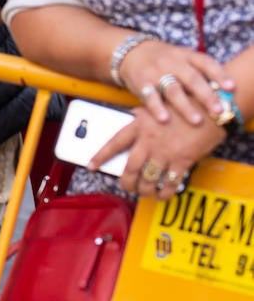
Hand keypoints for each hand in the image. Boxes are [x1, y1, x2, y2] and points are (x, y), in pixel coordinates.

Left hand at [96, 108, 225, 199]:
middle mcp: (148, 141)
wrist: (209, 108)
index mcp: (138, 125)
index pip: (114, 144)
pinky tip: (162, 195)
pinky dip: (164, 193)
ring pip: (147, 179)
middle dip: (126, 182)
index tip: (91, 165)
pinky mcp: (181, 161)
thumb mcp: (154, 107)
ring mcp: (164, 152)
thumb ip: (140, 119)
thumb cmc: (182, 105)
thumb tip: (131, 127)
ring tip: (144, 192)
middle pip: (130, 168)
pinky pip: (168, 183)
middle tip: (127, 187)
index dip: (101, 156)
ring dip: (144, 190)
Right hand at [116, 38, 234, 126]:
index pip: (206, 63)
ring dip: (185, 106)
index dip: (219, 74)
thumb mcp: (184, 59)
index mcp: (187, 56)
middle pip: (192, 79)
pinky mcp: (142, 83)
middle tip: (218, 110)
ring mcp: (156, 72)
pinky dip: (157, 108)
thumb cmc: (167, 61)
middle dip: (206, 95)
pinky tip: (164, 119)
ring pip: (173, 90)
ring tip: (197, 120)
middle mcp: (173, 62)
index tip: (231, 87)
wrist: (132, 52)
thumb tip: (225, 96)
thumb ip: (201, 74)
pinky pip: (150, 96)